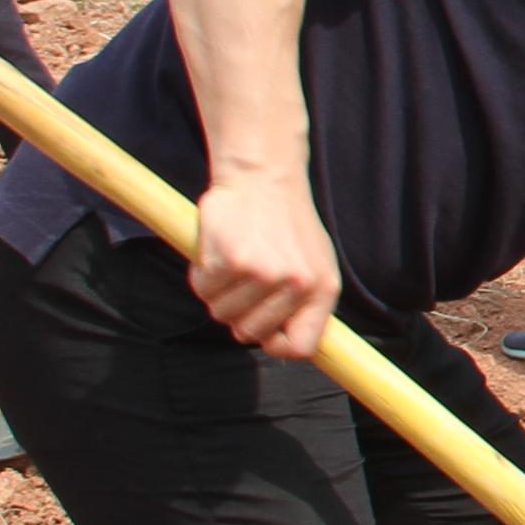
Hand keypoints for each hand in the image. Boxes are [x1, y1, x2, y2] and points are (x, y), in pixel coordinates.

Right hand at [187, 163, 344, 357]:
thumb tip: (284, 346)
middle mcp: (298, 285)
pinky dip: (202, 273)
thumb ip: (306, 306)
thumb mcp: (313, 263)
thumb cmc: (285, 224)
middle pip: (250, 333)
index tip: (264, 330)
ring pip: (222, 313)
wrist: (263, 176)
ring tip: (233, 260)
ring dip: (218, 292)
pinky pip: (203, 289)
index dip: (275, 344)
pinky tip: (217, 251)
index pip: (301, 348)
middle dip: (238, 313)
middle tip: (242, 282)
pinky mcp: (233, 260)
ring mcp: (265, 274)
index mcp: (322, 289)